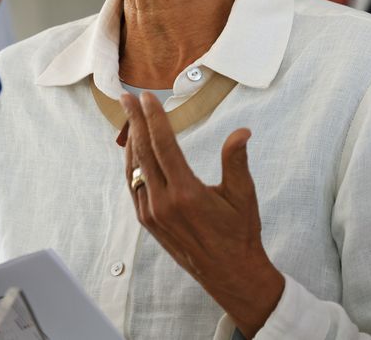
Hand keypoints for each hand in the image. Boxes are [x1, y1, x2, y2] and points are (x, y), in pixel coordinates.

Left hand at [120, 90, 283, 337]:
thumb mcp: (243, 196)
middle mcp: (163, 202)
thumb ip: (237, 161)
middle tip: (127, 98)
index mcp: (186, 192)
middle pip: (143, 151)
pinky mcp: (147, 221)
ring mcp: (152, 213)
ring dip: (131, 141)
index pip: (163, 144)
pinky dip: (132, 164)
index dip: (153, 117)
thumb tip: (242, 131)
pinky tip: (134, 151)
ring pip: (134, 169)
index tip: (146, 97)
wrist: (230, 274)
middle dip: (135, 121)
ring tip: (130, 119)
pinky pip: (134, 186)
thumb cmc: (240, 233)